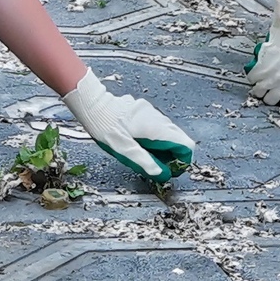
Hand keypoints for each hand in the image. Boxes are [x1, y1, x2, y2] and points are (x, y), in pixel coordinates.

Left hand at [64, 69, 195, 181]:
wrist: (93, 105)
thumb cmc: (105, 127)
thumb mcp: (125, 150)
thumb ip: (146, 163)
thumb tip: (162, 174)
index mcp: (156, 129)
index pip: (186, 146)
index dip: (182, 161)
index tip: (170, 170)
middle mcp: (158, 119)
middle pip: (180, 140)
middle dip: (173, 156)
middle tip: (157, 166)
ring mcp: (153, 113)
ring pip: (170, 133)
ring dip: (164, 147)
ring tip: (145, 154)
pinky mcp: (145, 111)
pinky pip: (159, 127)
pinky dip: (156, 138)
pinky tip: (140, 142)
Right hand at [247, 0, 279, 108]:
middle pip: (271, 100)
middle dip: (271, 96)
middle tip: (272, 88)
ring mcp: (272, 74)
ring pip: (258, 91)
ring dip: (260, 87)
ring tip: (264, 80)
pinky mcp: (261, 64)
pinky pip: (252, 78)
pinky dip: (254, 76)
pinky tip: (259, 71)